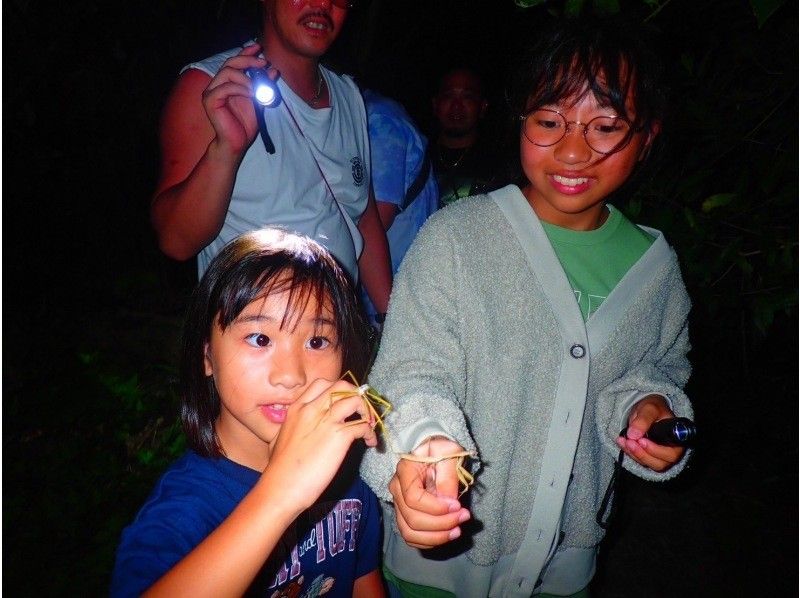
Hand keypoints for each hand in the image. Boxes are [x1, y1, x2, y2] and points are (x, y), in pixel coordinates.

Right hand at [201, 44, 277, 157]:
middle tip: (263, 62)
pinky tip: (251, 94)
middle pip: (230, 63)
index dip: (246, 53)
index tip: (259, 47)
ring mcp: (211, 92)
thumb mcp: (258, 101)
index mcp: (227, 83)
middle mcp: (217, 85)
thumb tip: (273, 70)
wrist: (237, 143)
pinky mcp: (210, 101)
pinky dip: (240, 88)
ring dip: (245, 77)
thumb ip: (263, 86)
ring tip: (257, 87)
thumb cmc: (245, 124)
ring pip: (227, 72)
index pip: (235, 62)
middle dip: (248, 60)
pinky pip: (225, 87)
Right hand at [264, 379, 377, 513]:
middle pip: (342, 386)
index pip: (322, 384)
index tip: (344, 403)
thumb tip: (303, 429)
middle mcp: (312, 409)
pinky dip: (370, 432)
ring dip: (367, 411)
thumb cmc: (279, 469)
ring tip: (368, 425)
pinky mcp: (339, 437)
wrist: (280, 487)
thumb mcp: (279, 438)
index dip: (338, 391)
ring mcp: (326, 421)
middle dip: (356, 395)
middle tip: (360, 412)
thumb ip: (293, 426)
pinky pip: (362, 425)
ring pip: (355, 400)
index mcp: (297, 408)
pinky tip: (368, 443)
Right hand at [388, 437, 470, 548]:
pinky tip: (448, 534)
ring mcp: (399, 504)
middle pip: (412, 519)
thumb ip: (448, 476)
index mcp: (404, 472)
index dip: (436, 508)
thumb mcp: (448, 453)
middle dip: (441, 524)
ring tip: (457, 530)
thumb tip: (449, 502)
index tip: (458, 506)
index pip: (413, 499)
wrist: (431, 450)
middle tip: (463, 517)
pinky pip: (412, 537)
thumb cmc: (439, 449)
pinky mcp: (405, 515)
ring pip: (410, 533)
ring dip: (436, 537)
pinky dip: (430, 541)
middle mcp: (397, 490)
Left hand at [617, 394, 684, 471]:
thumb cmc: (654, 409)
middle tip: (630, 441)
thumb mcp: (650, 408)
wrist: (647, 411)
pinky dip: (630, 453)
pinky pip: (641, 461)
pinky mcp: (650, 457)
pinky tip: (622, 442)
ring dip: (635, 454)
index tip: (642, 441)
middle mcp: (672, 450)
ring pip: (650, 464)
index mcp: (678, 438)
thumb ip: (643, 419)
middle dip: (643, 454)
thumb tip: (633, 434)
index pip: (673, 453)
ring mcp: (661, 456)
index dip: (658, 451)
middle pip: (662, 463)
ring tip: (624, 440)